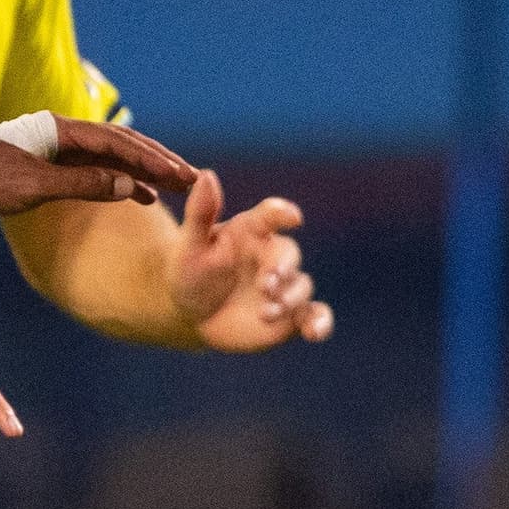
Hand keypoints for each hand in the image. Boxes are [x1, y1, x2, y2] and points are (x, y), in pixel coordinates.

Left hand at [0, 117, 195, 215]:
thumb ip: (83, 184)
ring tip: (176, 188)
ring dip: (144, 169)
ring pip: (113, 154)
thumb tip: (129, 184)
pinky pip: (98, 166)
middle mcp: (64, 132)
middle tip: (191, 179)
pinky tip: (142, 195)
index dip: (152, 159)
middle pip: (122, 143)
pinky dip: (121, 178)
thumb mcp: (34, 187)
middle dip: (158, 160)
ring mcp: (60, 145)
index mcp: (60, 131)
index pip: (118, 143)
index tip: (180, 175)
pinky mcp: (55, 160)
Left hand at [167, 170, 329, 352]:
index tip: (291, 217)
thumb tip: (207, 174)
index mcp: (252, 231)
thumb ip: (200, 213)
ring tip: (266, 312)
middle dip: (282, 268)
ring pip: (301, 286)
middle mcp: (273, 256)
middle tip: (266, 284)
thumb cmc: (188, 272)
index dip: (282, 214)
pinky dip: (321, 323)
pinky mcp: (292, 314)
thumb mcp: (189, 246)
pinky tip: (315, 333)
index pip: (271, 215)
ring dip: (289, 299)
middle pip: (289, 255)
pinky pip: (315, 315)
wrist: (191, 314)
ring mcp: (285, 285)